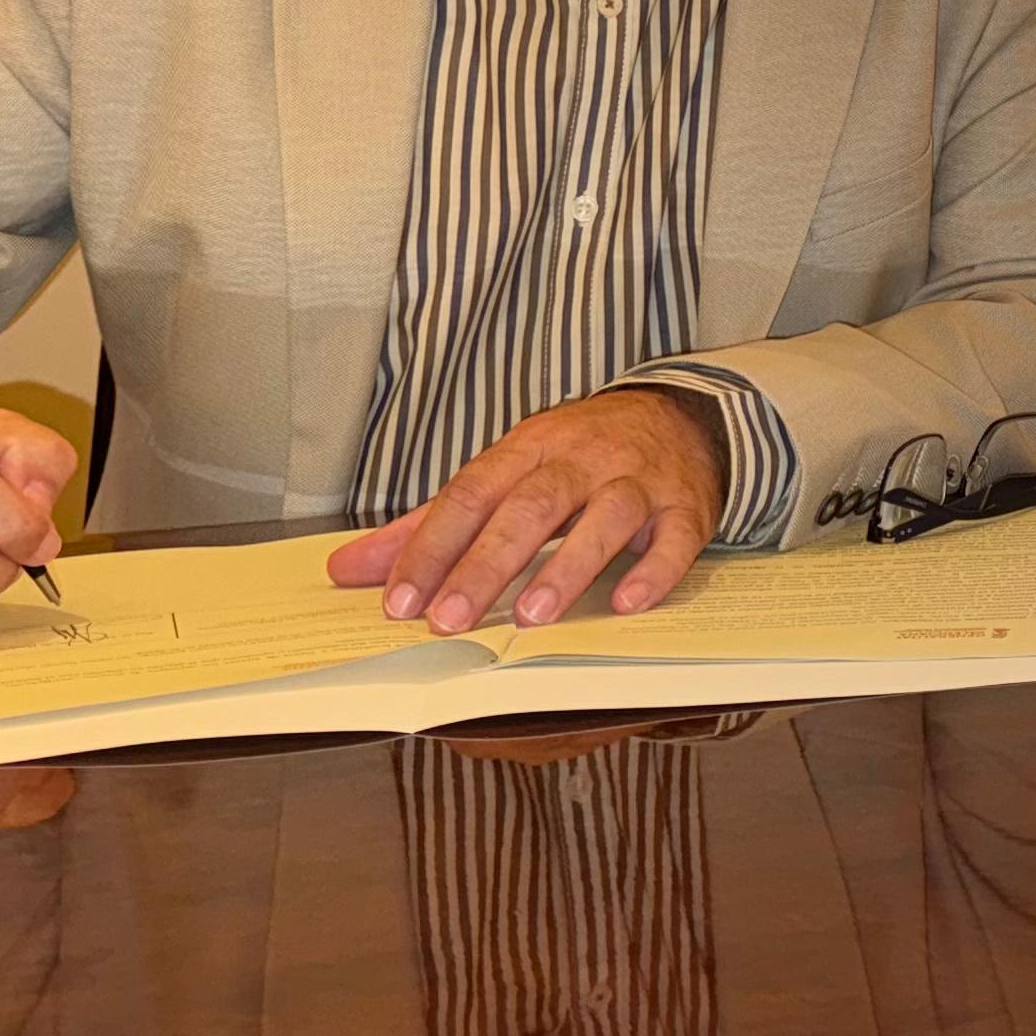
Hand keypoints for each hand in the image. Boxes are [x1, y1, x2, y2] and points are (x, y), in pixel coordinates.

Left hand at [325, 388, 726, 633]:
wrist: (682, 415)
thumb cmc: (578, 455)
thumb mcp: (504, 473)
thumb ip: (430, 524)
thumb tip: (347, 570)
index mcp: (530, 447)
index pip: (473, 493)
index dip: (435, 546)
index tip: (401, 599)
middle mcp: (584, 458)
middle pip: (533, 505)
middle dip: (489, 563)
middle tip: (452, 620)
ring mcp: (640, 479)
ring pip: (607, 516)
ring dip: (570, 566)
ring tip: (532, 616)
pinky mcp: (687, 505)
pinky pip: (676, 537)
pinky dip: (655, 570)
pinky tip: (629, 604)